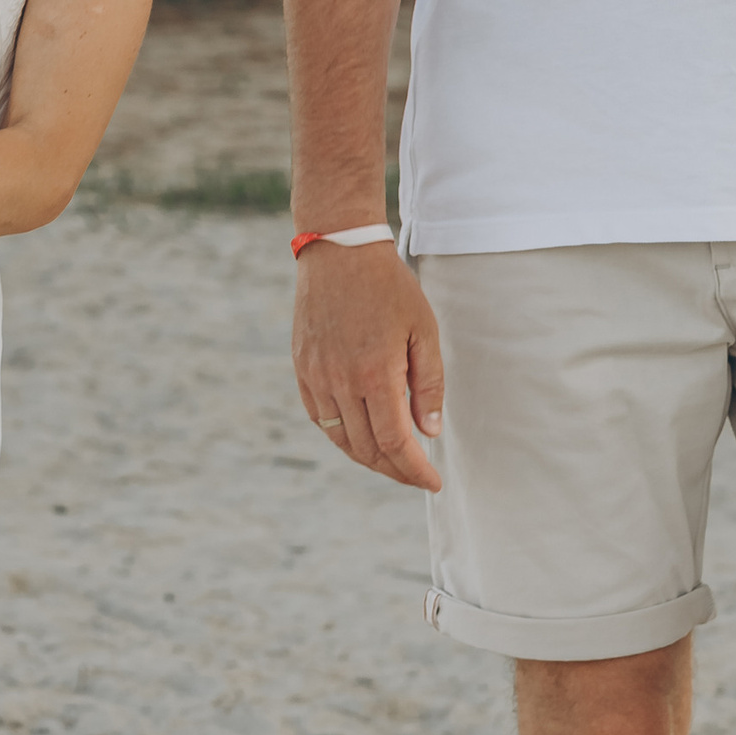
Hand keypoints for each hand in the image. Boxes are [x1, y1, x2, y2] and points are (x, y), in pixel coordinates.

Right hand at [292, 240, 444, 490]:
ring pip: (341, 438)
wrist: (339, 251)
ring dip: (368, 458)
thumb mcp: (423, 331)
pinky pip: (320, 417)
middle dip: (395, 470)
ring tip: (391, 461)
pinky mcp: (302, 368)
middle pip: (367, 449)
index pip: (395, 442)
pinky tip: (360, 435)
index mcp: (375, 373)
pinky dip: (342, 435)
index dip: (415, 471)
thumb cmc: (389, 287)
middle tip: (416, 475)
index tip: (433, 483)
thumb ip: (428, 385)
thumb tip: (429, 432)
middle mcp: (340, 381)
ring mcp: (316, 376)